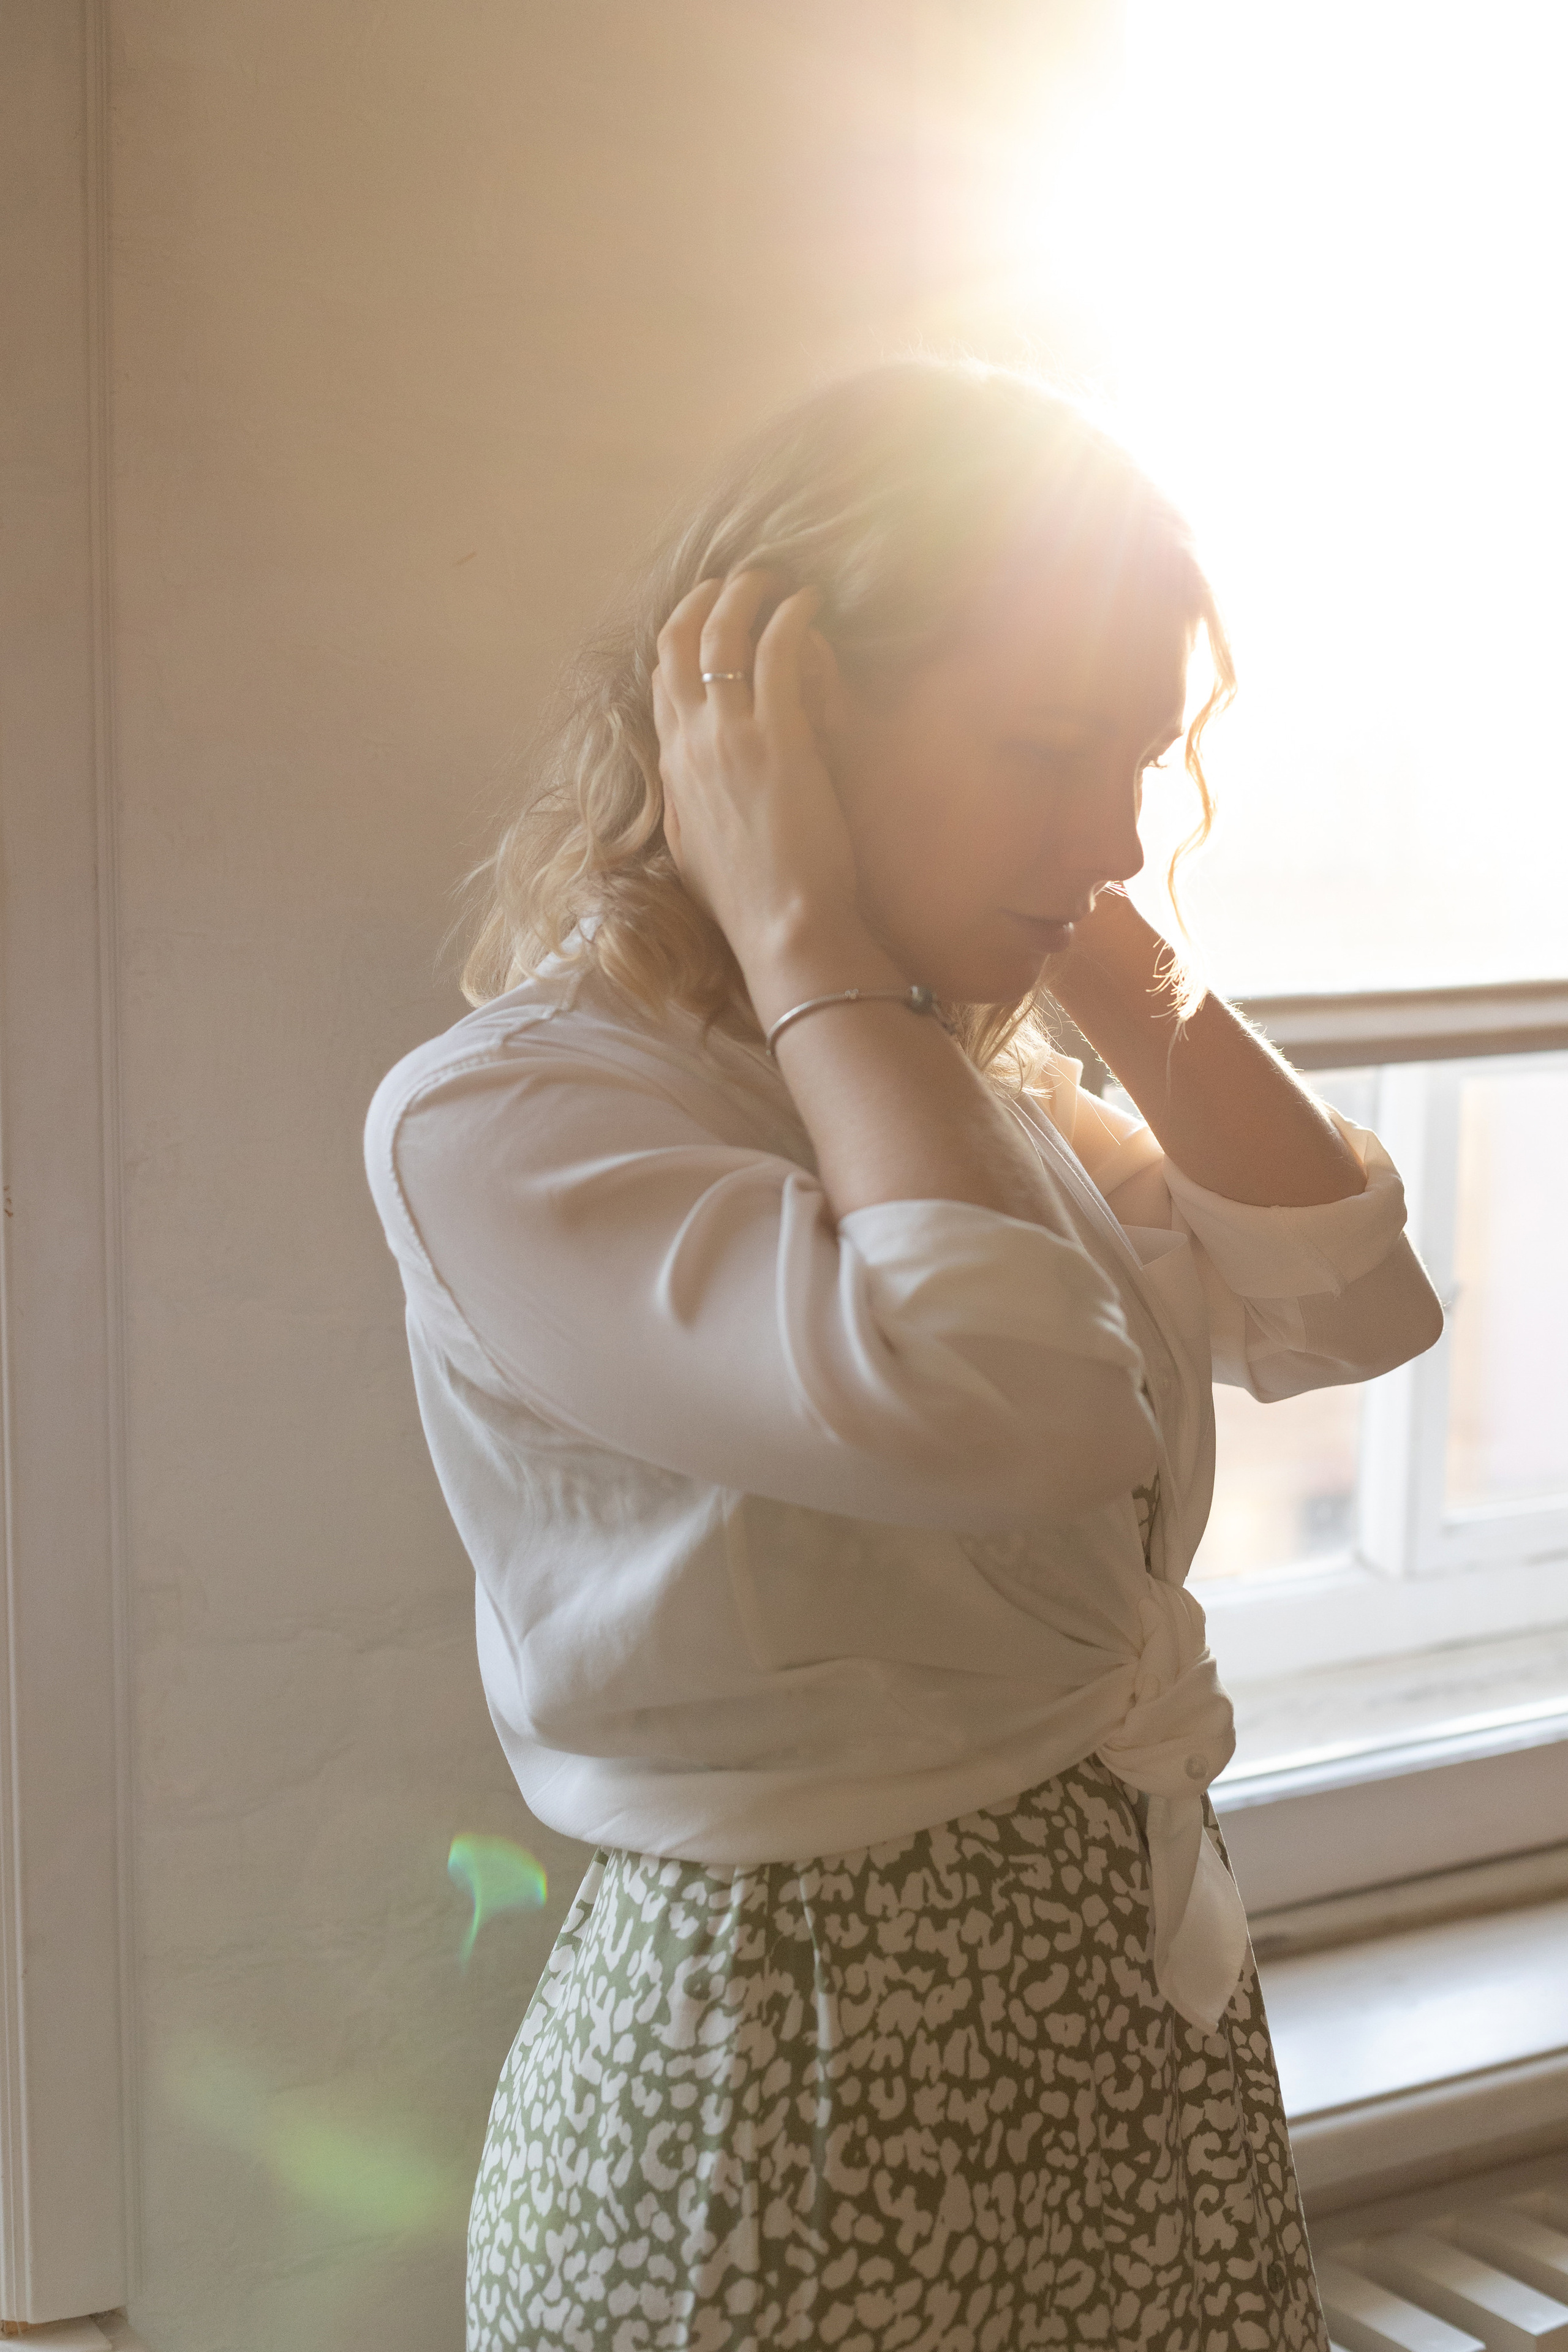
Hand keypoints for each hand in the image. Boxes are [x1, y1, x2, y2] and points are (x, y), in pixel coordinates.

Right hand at [651, 571, 888, 1007]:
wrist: (784, 929)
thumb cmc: (750, 905)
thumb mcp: (694, 856)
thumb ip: (685, 811)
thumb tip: (682, 794)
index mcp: (672, 772)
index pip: (661, 682)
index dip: (679, 639)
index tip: (702, 616)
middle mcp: (691, 744)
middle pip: (678, 644)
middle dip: (703, 600)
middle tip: (735, 580)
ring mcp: (730, 737)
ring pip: (722, 635)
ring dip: (745, 594)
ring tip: (773, 576)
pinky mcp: (778, 737)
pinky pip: (777, 652)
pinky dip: (790, 617)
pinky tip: (809, 603)